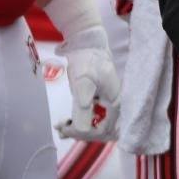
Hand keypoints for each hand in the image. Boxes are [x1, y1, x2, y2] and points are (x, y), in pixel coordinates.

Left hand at [55, 25, 120, 140]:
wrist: (86, 45)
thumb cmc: (87, 62)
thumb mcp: (82, 85)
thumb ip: (84, 108)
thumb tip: (84, 131)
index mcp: (116, 102)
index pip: (105, 129)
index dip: (86, 133)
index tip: (68, 129)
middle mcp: (116, 104)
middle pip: (103, 130)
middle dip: (82, 133)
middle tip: (62, 129)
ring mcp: (109, 103)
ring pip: (98, 125)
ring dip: (80, 129)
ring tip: (61, 126)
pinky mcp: (102, 101)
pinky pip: (95, 118)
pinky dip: (81, 122)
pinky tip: (67, 121)